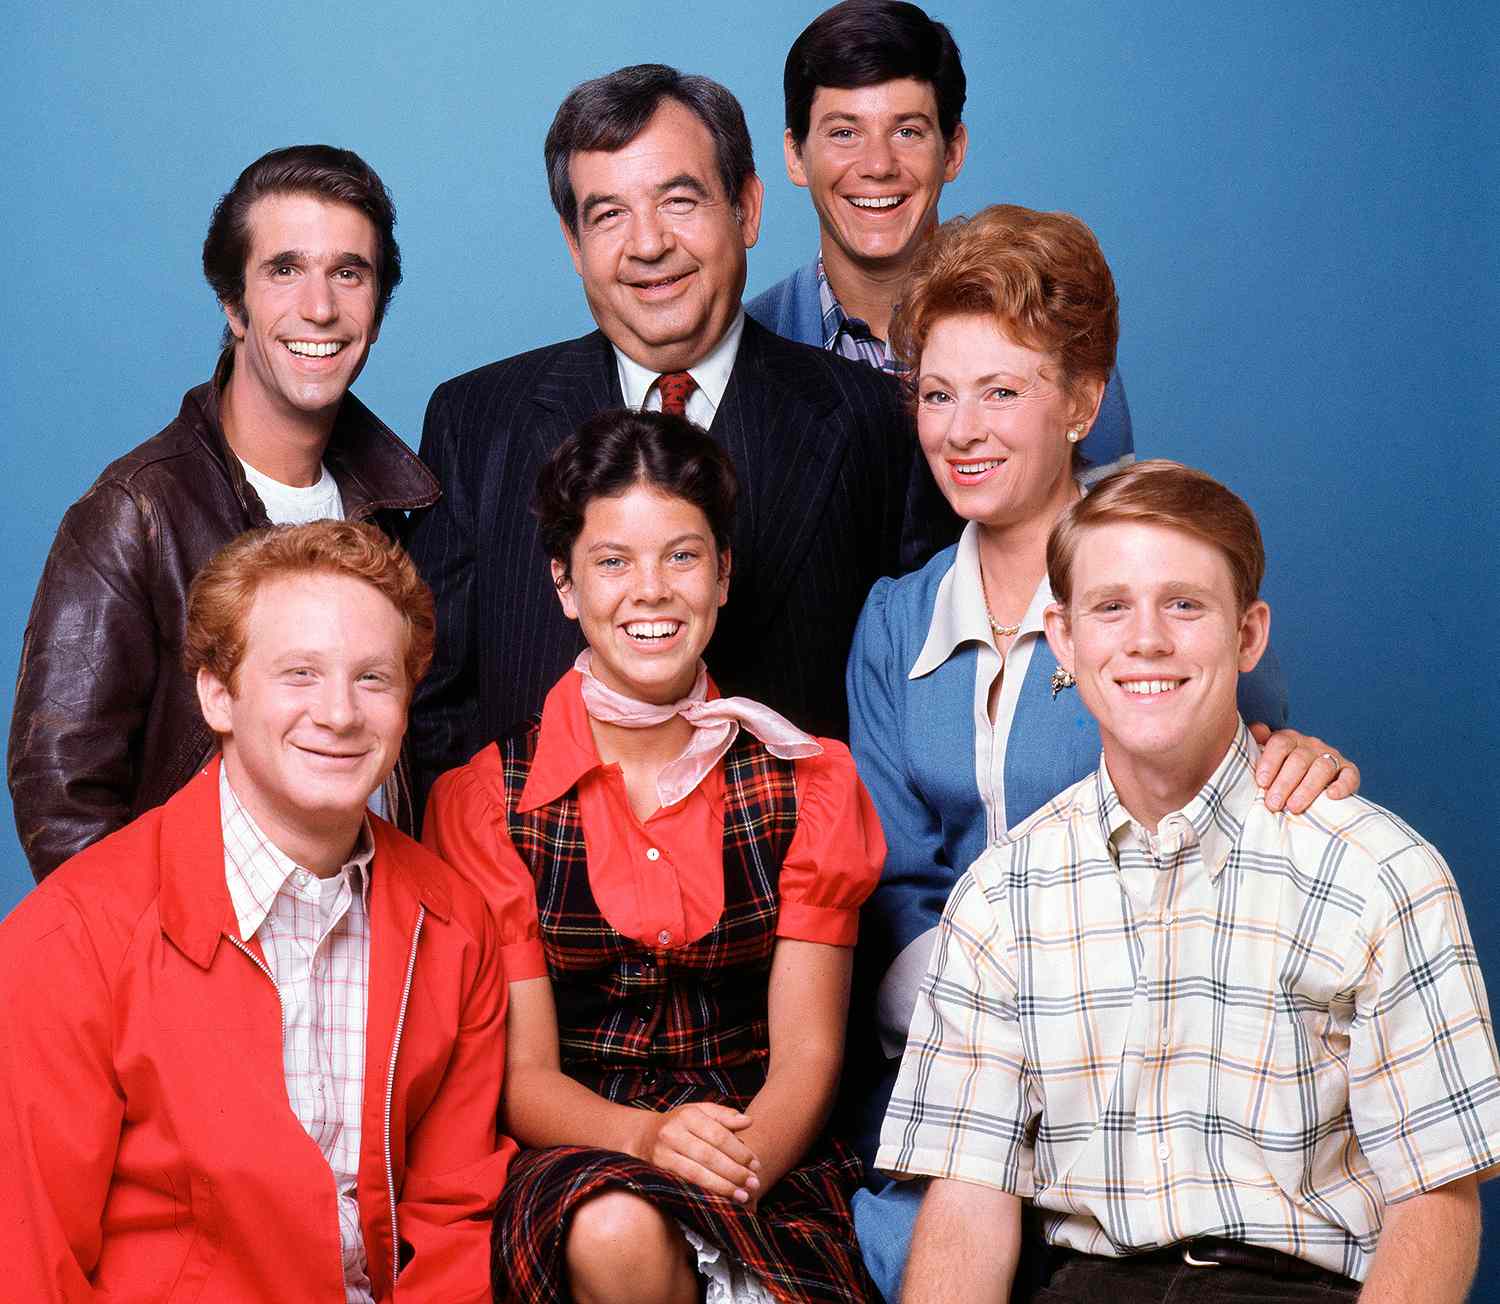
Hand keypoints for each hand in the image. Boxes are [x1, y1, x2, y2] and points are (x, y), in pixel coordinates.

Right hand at [634, 1102, 761, 1202]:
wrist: (644, 1137)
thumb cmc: (681, 1124)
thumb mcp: (700, 1112)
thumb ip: (725, 1116)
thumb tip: (749, 1122)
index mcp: (688, 1115)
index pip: (719, 1135)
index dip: (739, 1151)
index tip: (755, 1164)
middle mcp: (673, 1133)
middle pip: (709, 1156)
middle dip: (735, 1172)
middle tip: (754, 1183)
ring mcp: (663, 1154)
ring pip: (697, 1174)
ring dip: (723, 1187)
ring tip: (743, 1195)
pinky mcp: (658, 1172)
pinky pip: (685, 1185)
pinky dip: (705, 1193)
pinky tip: (721, 1200)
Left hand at [1248, 724, 1359, 813]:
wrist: (1309, 784)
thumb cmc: (1281, 772)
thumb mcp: (1266, 758)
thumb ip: (1258, 743)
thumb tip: (1256, 729)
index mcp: (1289, 739)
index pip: (1280, 744)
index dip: (1270, 763)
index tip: (1261, 783)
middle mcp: (1311, 744)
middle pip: (1299, 760)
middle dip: (1284, 783)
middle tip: (1273, 803)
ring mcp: (1331, 756)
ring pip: (1321, 768)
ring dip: (1307, 789)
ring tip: (1293, 807)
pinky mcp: (1349, 771)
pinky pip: (1349, 776)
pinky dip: (1342, 786)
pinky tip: (1331, 796)